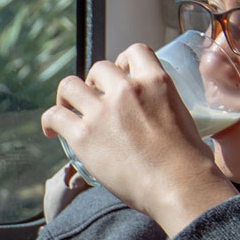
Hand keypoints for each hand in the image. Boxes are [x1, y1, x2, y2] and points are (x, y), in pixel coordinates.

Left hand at [41, 43, 236, 235]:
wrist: (180, 187)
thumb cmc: (189, 163)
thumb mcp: (183, 117)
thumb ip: (164, 106)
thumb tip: (156, 118)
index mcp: (156, 82)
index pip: (134, 52)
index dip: (123, 62)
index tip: (120, 76)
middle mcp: (127, 90)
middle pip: (98, 69)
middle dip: (94, 82)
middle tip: (95, 101)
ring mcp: (103, 111)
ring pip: (70, 86)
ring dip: (67, 96)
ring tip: (68, 109)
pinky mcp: (84, 135)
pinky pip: (54, 116)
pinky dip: (49, 121)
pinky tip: (52, 131)